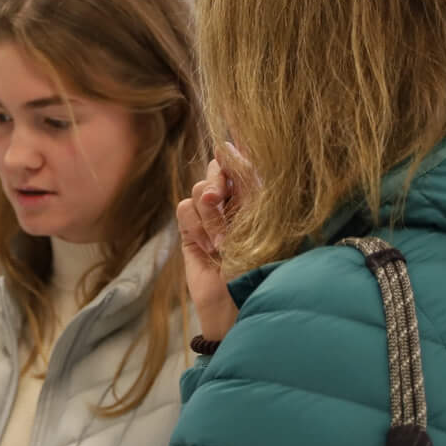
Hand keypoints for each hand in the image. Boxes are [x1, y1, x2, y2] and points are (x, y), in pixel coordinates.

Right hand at [176, 141, 253, 344]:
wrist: (239, 301)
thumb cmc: (261, 262)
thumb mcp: (260, 216)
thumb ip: (247, 179)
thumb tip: (228, 144)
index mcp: (258, 197)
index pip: (241, 162)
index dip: (232, 155)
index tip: (230, 153)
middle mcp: (234, 204)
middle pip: (215, 169)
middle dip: (216, 181)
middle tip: (217, 198)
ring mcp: (210, 219)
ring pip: (197, 191)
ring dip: (208, 216)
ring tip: (221, 242)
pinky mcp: (191, 234)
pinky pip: (184, 210)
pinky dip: (195, 227)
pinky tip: (208, 248)